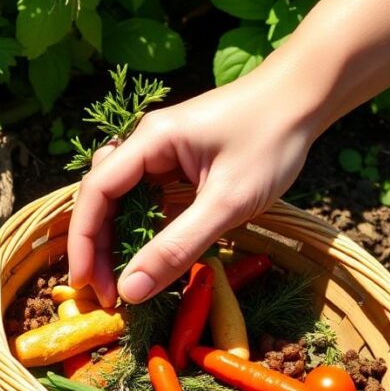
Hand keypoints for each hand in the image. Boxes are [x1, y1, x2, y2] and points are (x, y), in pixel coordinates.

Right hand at [67, 65, 320, 306]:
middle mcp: (145, 142)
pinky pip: (146, 197)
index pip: (97, 192)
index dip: (84, 241)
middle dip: (98, 246)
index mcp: (150, 141)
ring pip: (122, 199)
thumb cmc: (271, 142)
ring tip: (121, 279)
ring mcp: (160, 151)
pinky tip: (147, 253)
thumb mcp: (227, 203)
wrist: (305, 97)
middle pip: (102, 198)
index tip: (85, 284)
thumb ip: (178, 246)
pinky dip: (142, 228)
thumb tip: (132, 289)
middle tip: (106, 292)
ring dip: (116, 239)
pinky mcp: (177, 161)